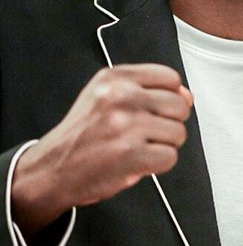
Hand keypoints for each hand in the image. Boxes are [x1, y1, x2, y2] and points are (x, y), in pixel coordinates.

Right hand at [11, 64, 191, 238]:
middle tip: (147, 134)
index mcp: (114, 78)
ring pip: (178, 133)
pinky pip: (170, 157)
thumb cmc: (84, 134)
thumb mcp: (107, 97)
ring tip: (139, 147)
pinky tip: (139, 161)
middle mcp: (120, 96)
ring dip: (164, 145)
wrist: (53, 167)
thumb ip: (147, 91)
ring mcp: (125, 125)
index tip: (156, 110)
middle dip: (170, 123)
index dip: (170, 98)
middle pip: (179, 106)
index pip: (170, 78)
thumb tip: (187, 97)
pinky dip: (159, 164)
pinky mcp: (130, 154)